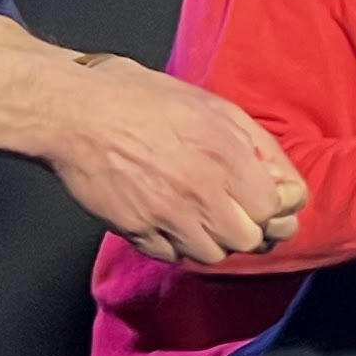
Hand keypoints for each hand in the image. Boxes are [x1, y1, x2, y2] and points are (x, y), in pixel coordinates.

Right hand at [46, 57, 308, 261]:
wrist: (75, 114)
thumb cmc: (140, 99)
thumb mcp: (212, 106)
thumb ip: (254, 142)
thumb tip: (280, 176)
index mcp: (225, 157)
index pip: (275, 208)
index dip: (277, 205)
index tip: (269, 199)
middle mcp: (200, 192)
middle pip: (249, 239)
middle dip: (251, 227)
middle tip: (242, 213)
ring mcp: (166, 216)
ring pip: (212, 255)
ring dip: (216, 240)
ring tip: (207, 218)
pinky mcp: (136, 230)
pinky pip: (172, 256)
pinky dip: (180, 246)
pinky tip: (176, 223)